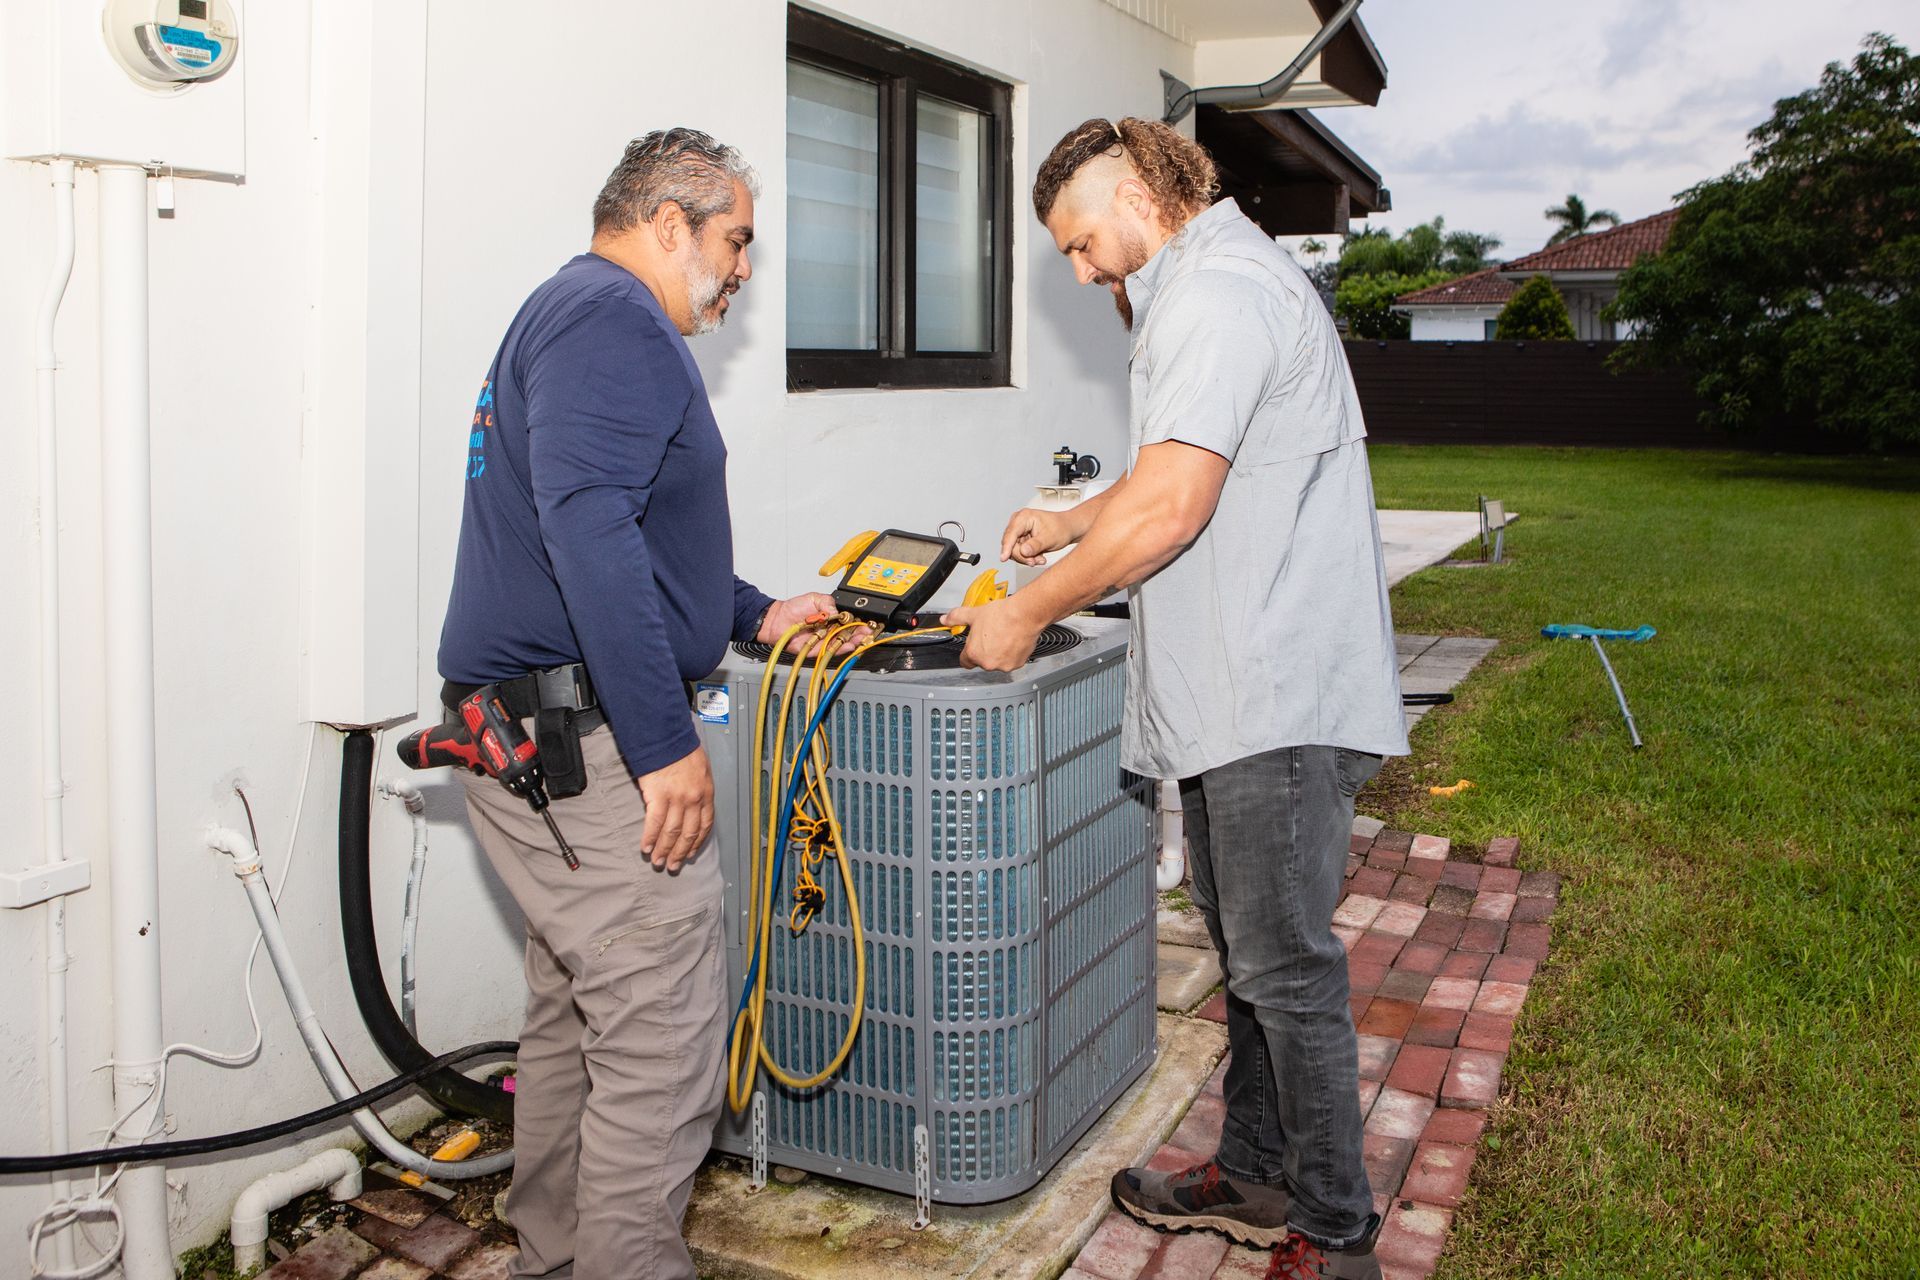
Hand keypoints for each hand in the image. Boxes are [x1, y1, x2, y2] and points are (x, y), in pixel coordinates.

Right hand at [635, 745, 713, 870]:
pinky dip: (650, 838)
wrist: (666, 736)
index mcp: (706, 793)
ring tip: (658, 861)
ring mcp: (677, 799)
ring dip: (664, 850)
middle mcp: (694, 799)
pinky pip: (654, 824)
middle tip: (673, 865)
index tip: (690, 853)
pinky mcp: (658, 796)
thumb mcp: (701, 769)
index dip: (697, 842)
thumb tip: (694, 806)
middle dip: (680, 853)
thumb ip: (699, 789)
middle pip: (688, 833)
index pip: (705, 825)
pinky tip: (645, 847)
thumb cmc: (682, 749)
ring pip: (672, 833)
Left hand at [758, 593, 873, 653]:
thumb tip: (839, 612)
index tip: (867, 623)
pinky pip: (830, 651)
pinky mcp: (817, 650)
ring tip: (860, 639)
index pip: (850, 621)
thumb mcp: (814, 598)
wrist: (777, 620)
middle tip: (868, 632)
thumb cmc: (793, 608)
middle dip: (860, 633)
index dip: (860, 622)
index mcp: (832, 617)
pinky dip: (839, 649)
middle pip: (849, 634)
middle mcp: (830, 630)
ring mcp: (824, 640)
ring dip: (853, 642)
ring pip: (842, 644)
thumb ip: (828, 603)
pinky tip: (847, 645)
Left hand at [942, 597, 1043, 671]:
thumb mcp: (973, 614)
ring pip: (998, 662)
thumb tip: (945, 619)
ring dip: (999, 653)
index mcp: (974, 653)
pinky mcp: (1018, 664)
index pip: (965, 662)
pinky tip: (1013, 640)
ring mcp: (1004, 665)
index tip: (973, 648)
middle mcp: (988, 663)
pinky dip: (1012, 654)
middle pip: (983, 661)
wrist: (1024, 614)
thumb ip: (956, 618)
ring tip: (1003, 636)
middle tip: (991, 636)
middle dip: (986, 651)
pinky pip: (1012, 661)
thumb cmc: (1001, 615)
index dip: (968, 654)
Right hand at [1001, 508, 1076, 566]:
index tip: (1003, 558)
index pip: (1011, 533)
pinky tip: (1039, 557)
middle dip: (1022, 556)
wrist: (1068, 529)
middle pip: (1011, 544)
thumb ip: (1036, 545)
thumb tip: (1023, 551)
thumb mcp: (1050, 538)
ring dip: (1026, 558)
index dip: (1006, 547)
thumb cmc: (1061, 528)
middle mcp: (1018, 522)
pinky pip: (1019, 552)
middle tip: (1035, 561)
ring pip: (1014, 550)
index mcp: (1024, 517)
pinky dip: (1028, 557)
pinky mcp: (1021, 539)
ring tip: (1040, 559)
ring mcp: (1019, 531)